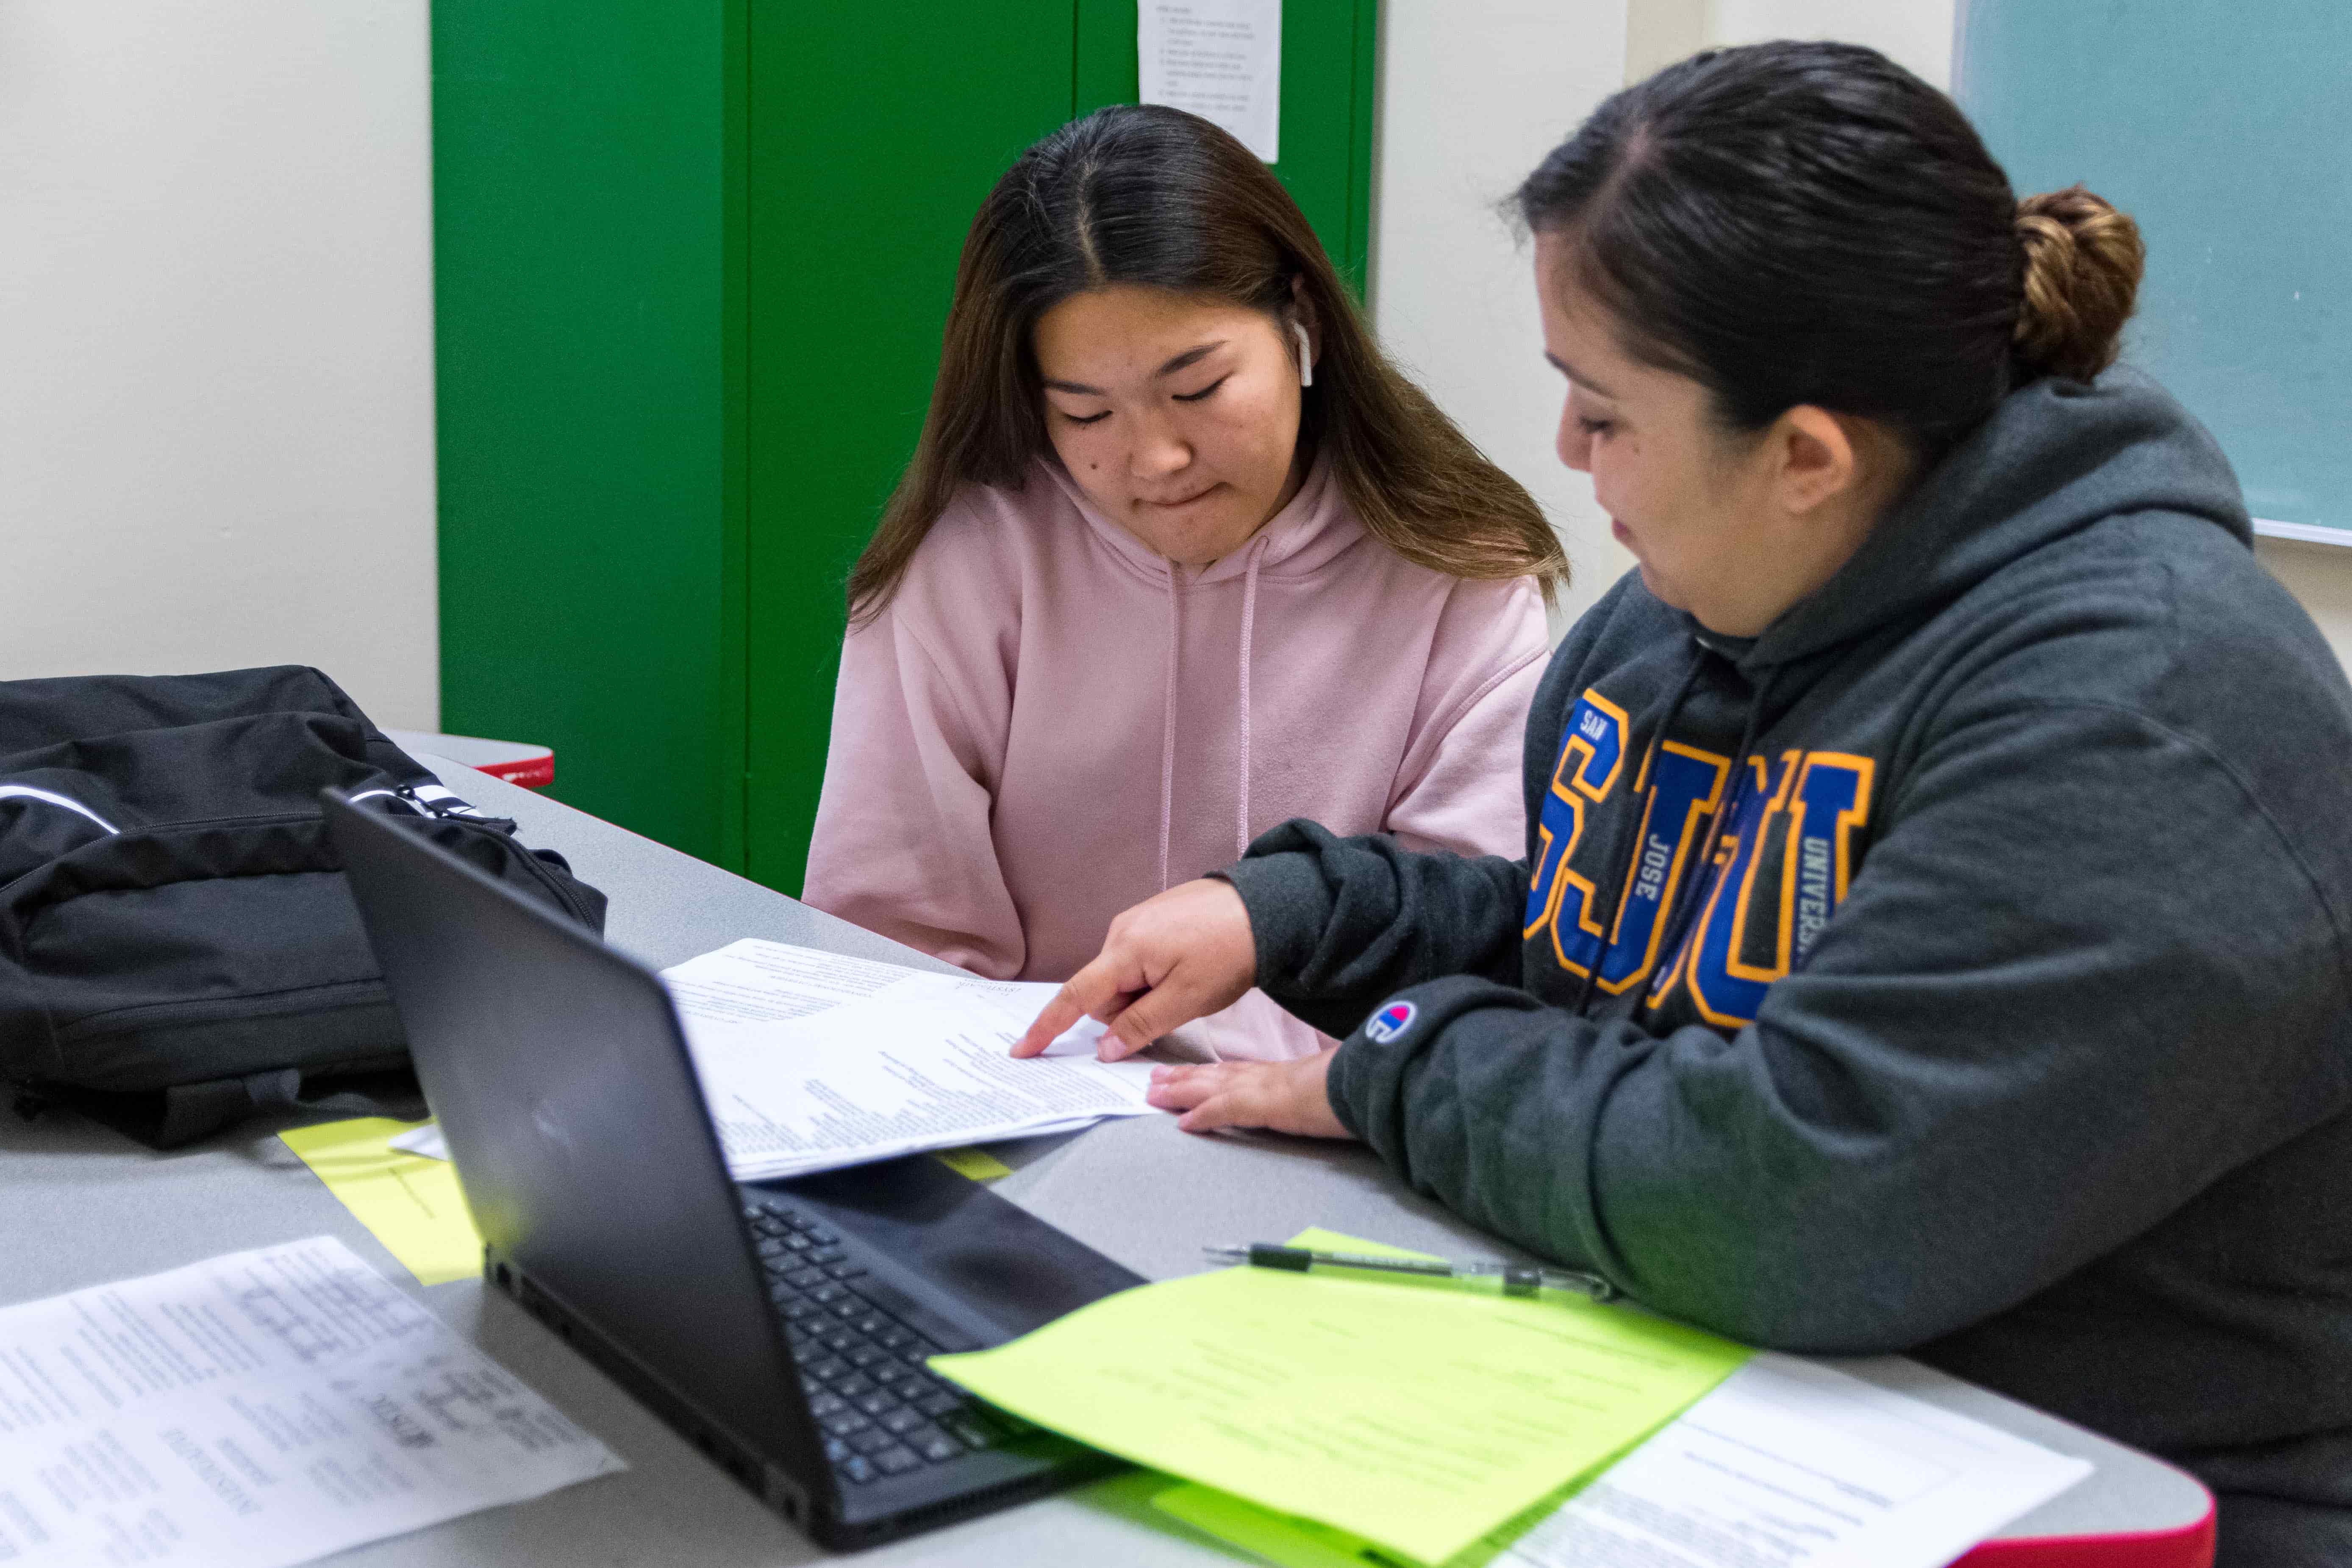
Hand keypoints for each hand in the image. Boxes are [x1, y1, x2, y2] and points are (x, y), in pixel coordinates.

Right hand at [1012, 878, 1256, 1060]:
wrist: (1267, 905)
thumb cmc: (1230, 951)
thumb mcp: (1187, 999)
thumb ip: (1141, 1026)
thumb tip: (1104, 1049)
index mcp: (1125, 950)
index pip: (1076, 996)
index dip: (1048, 1027)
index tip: (1022, 1049)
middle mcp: (1122, 931)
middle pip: (1104, 994)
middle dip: (1129, 1013)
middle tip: (1176, 1006)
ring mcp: (1137, 921)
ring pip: (1123, 980)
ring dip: (1145, 995)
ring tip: (1189, 983)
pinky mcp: (1154, 919)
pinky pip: (1138, 962)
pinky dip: (1154, 977)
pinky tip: (1187, 970)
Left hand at [1145, 1049, 1352, 1137]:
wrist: (1365, 1082)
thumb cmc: (1351, 1086)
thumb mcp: (1323, 1086)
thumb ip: (1309, 1092)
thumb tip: (1310, 1099)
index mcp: (1278, 1075)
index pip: (1233, 1071)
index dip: (1206, 1072)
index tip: (1185, 1071)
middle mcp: (1265, 1077)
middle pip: (1214, 1075)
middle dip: (1182, 1077)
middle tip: (1154, 1079)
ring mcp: (1263, 1088)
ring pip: (1210, 1086)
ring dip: (1180, 1090)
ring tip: (1155, 1094)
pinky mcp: (1265, 1104)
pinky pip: (1225, 1109)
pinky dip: (1203, 1114)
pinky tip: (1184, 1122)